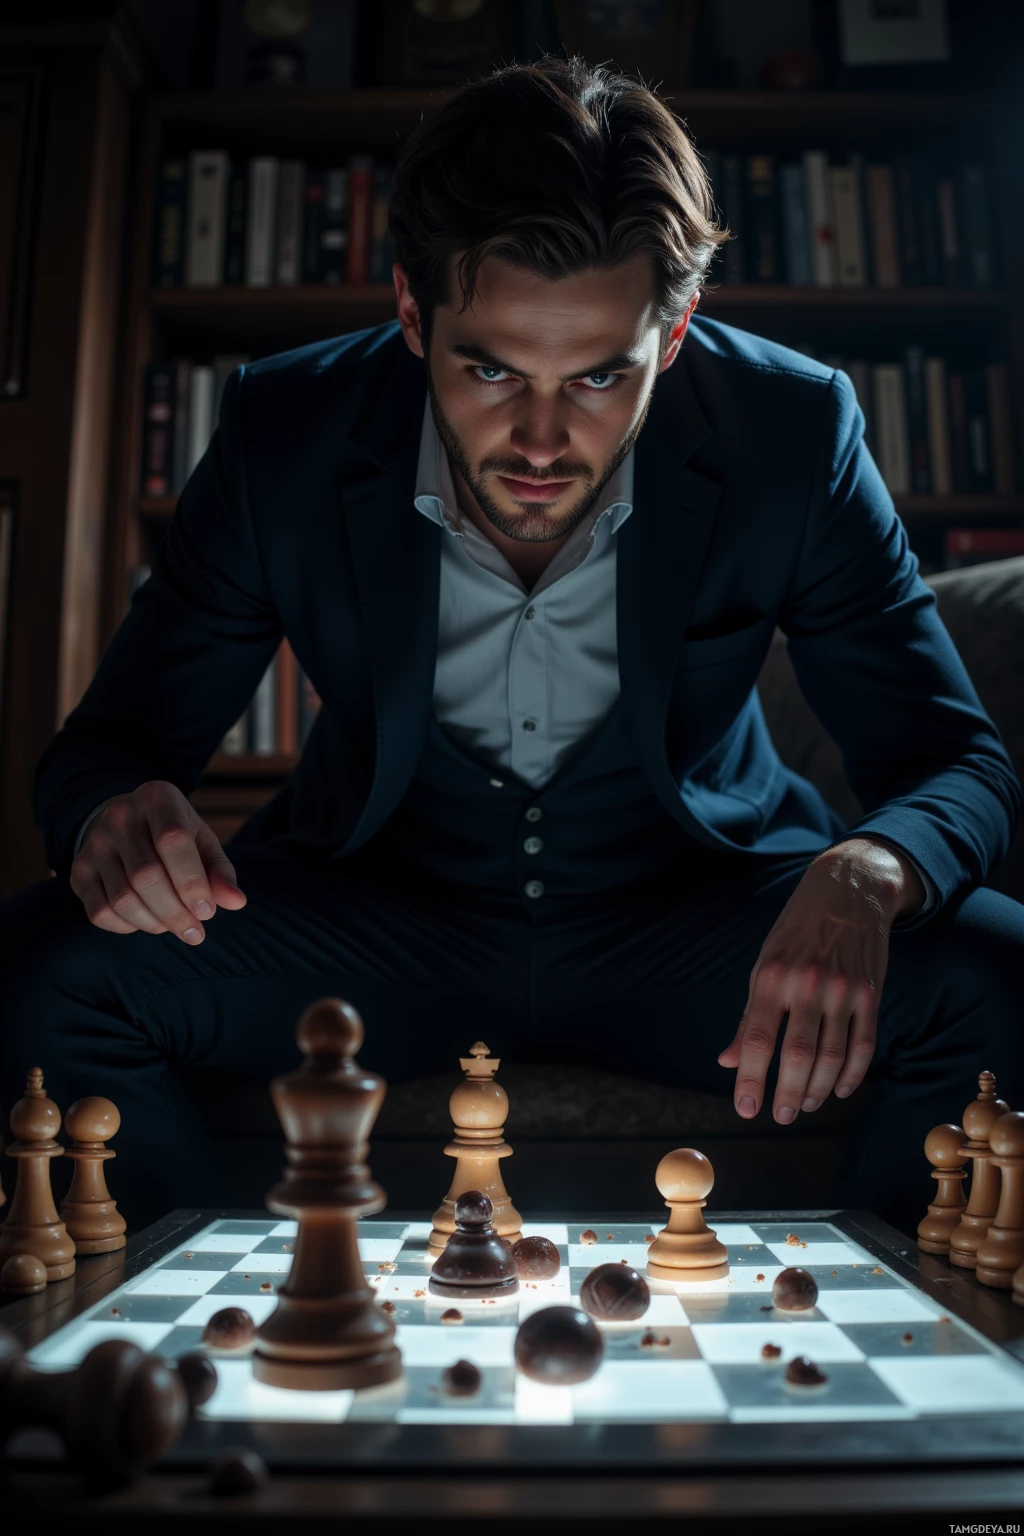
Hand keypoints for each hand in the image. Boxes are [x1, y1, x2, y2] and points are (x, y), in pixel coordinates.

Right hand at [70, 780, 246, 943]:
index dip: (192, 883)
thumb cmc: (174, 835)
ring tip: (176, 926)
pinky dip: (129, 927)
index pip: (173, 842)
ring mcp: (94, 843)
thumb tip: (237, 902)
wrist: (126, 822)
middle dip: (176, 913)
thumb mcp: (202, 842)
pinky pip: (101, 912)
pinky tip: (148, 921)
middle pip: (146, 876)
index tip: (208, 913)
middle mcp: (121, 816)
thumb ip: (220, 871)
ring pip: (123, 899)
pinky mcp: (79, 870)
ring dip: (155, 924)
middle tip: (195, 933)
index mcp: (159, 798)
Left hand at [717, 837, 924, 1123]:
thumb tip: (728, 1061)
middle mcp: (807, 985)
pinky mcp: (871, 994)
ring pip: (832, 1058)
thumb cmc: (797, 931)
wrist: (848, 890)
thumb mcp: (764, 965)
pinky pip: (864, 1045)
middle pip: (797, 1056)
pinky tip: (839, 1090)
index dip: (751, 1080)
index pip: (758, 1040)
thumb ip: (750, 1017)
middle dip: (786, 1094)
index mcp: (772, 978)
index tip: (745, 1108)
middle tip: (780, 1116)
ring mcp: (843, 990)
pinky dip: (852, 1075)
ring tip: (804, 1105)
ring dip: (818, 1090)